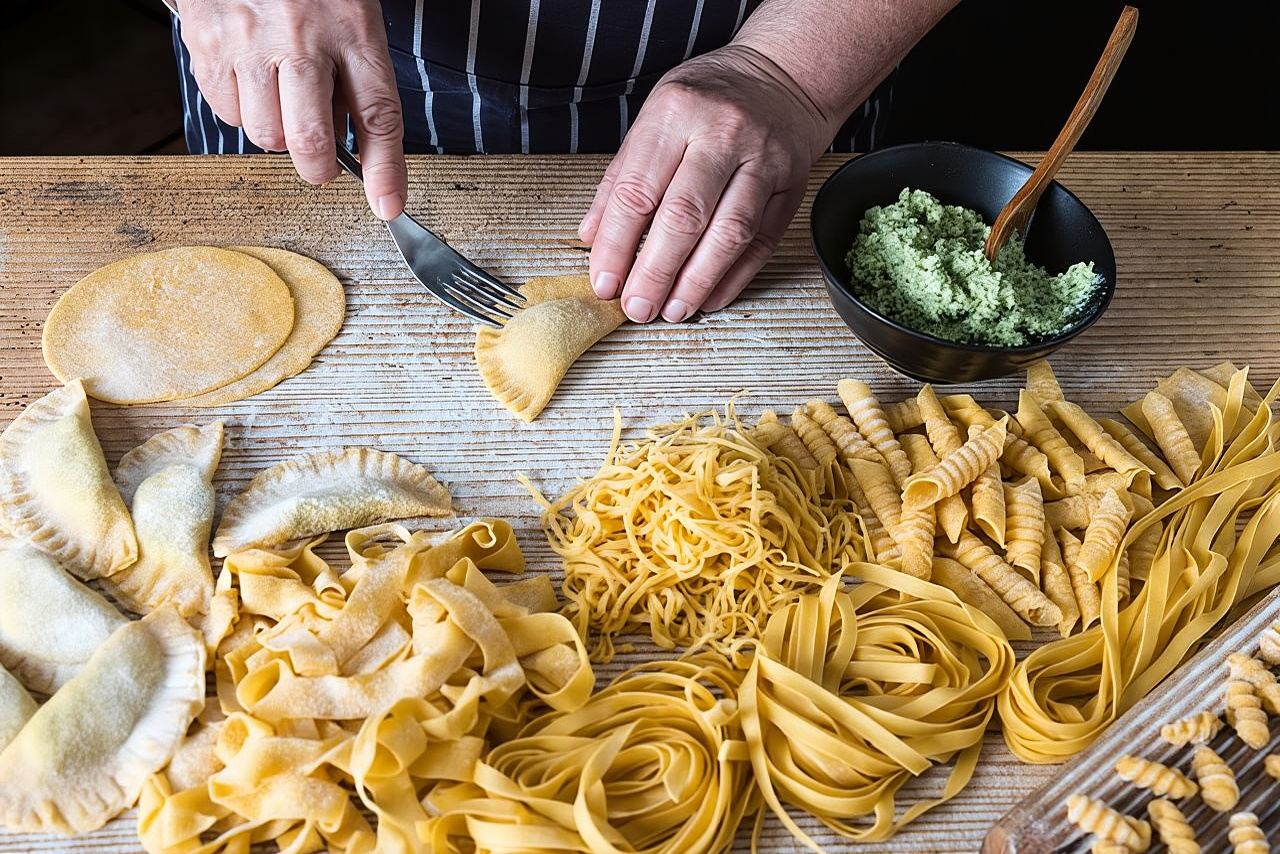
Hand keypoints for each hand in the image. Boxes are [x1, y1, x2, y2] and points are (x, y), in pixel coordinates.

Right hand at [176, 0, 406, 219]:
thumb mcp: (350, 17)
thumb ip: (355, 79)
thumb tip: (349, 147)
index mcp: (351, 29)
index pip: (378, 115)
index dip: (385, 170)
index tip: (388, 205)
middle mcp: (301, 39)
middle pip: (310, 140)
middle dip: (318, 168)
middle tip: (321, 162)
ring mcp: (250, 44)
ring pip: (265, 135)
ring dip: (277, 132)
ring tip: (281, 94)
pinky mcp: (209, 47)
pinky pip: (228, 113)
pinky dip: (243, 110)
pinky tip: (252, 78)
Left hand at [578, 45, 832, 321]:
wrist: (783, 77)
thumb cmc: (708, 100)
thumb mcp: (655, 118)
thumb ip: (622, 177)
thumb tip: (592, 239)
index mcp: (675, 113)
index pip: (637, 191)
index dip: (617, 245)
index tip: (605, 283)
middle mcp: (723, 134)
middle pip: (684, 217)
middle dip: (656, 272)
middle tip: (638, 309)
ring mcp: (764, 160)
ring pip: (728, 234)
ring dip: (697, 282)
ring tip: (673, 311)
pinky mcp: (792, 186)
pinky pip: (762, 242)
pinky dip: (734, 278)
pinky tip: (710, 299)